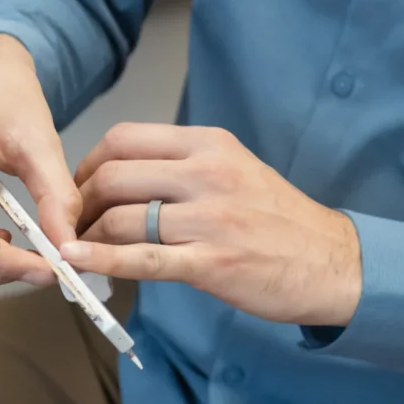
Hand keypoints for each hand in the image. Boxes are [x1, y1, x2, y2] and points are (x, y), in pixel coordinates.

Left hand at [62, 123, 363, 325]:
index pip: (125, 139)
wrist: (335, 264)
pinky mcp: (211, 263)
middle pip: (113, 176)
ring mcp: (210, 219)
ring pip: (120, 218)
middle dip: (77, 201)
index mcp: (211, 145)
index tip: (78, 187)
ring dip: (84, 236)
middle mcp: (208, 174)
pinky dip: (102, 260)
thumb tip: (127, 179)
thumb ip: (186, 169)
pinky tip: (78, 264)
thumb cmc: (283, 222)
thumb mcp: (238, 172)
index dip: (87, 163)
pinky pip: (143, 259)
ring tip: (73, 251)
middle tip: (68, 223)